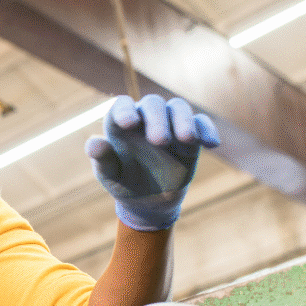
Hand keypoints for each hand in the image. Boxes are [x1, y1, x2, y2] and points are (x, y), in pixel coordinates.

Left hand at [85, 95, 219, 230]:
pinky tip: (211, 144)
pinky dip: (206, 130)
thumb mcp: (110, 176)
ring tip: (186, 139)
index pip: (121, 105)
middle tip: (160, 141)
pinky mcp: (190, 136)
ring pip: (178, 107)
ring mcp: (169, 124)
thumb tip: (94, 144)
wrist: (148, 201)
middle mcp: (145, 119)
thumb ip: (103, 160)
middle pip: (152, 104)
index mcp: (121, 125)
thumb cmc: (124, 183)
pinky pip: (201, 124)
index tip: (129, 124)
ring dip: (183, 120)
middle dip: (157, 119)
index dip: (124, 110)